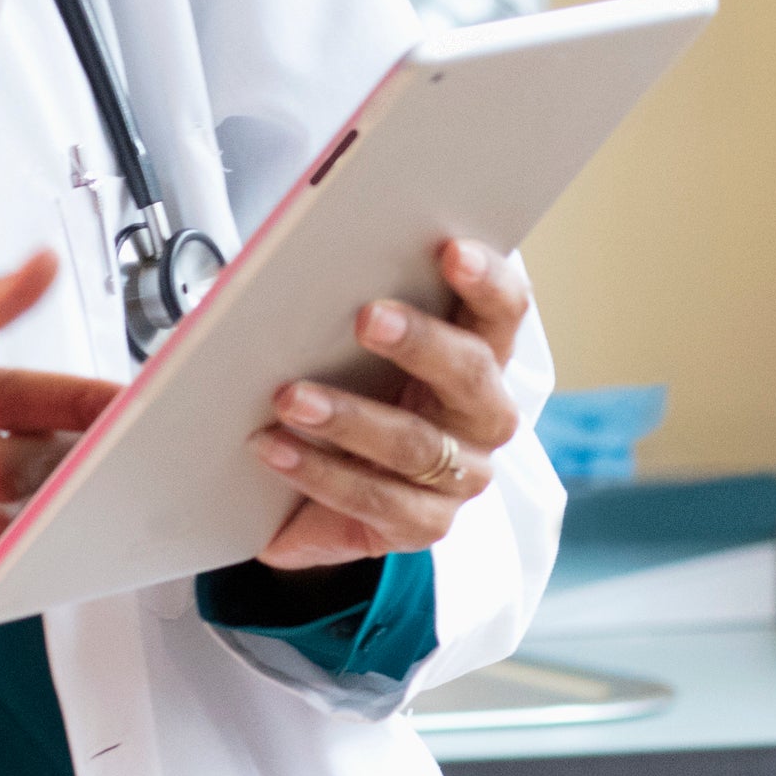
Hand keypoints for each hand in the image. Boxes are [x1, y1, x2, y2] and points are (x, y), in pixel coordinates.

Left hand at [248, 237, 527, 570]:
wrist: (315, 498)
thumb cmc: (346, 398)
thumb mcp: (353, 354)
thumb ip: (355, 312)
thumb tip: (313, 264)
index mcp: (478, 356)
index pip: (502, 312)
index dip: (487, 281)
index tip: (450, 249)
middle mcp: (484, 417)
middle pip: (473, 373)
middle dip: (421, 342)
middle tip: (366, 317)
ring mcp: (462, 477)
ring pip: (418, 444)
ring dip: (350, 417)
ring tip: (290, 397)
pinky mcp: (425, 525)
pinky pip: (376, 500)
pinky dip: (318, 471)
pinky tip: (272, 447)